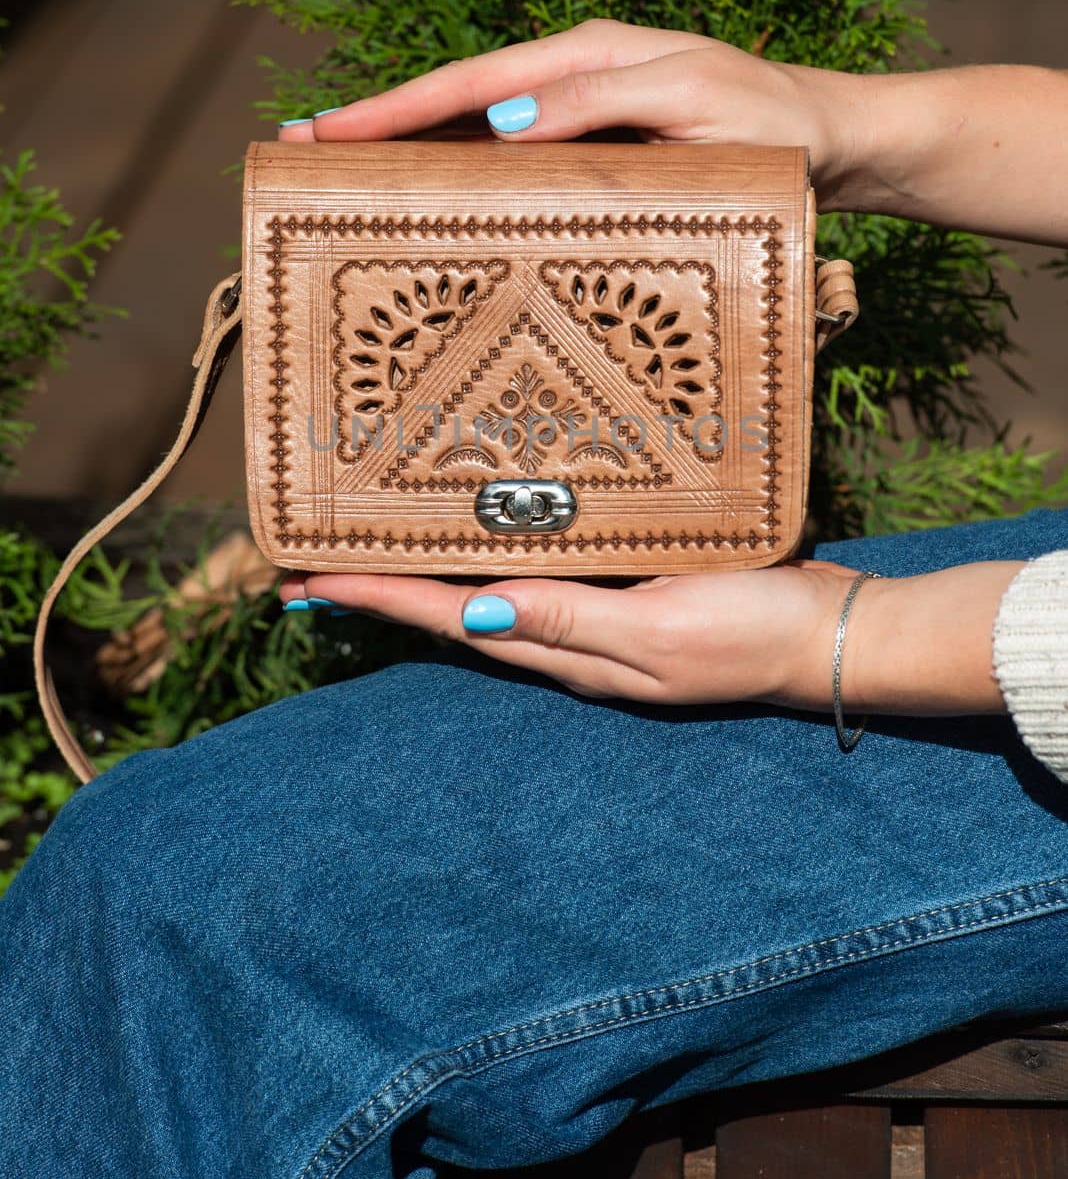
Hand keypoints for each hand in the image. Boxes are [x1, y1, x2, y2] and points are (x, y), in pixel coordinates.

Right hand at [278, 16, 862, 209]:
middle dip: (377, 125)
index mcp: (588, 56)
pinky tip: (433, 205)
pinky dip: (466, 180)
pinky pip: (518, 167)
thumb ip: (600, 102)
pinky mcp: (601, 158)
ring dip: (412, 155)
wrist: (836, 147)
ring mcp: (584, 121)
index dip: (394, 106)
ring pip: (479, 136)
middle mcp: (575, 82)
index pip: (471, 80)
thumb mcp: (694, 103)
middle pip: (457, 103)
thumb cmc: (775, 124)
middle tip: (297, 149)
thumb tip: (503, 119)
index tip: (326, 128)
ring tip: (341, 178)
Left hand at [279, 562, 862, 709]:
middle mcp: (569, 636)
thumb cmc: (752, 631)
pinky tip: (488, 531)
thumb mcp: (660, 628)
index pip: (449, 621)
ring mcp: (600, 616)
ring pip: (492, 590)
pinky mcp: (631, 588)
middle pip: (454, 610)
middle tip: (313, 565)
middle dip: (383, 589)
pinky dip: (497, 553)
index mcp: (566, 648)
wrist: (833, 635)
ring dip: (428, 573)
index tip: (306, 584)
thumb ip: (570, 618)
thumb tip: (472, 617)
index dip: (377, 601)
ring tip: (372, 546)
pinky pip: (545, 570)